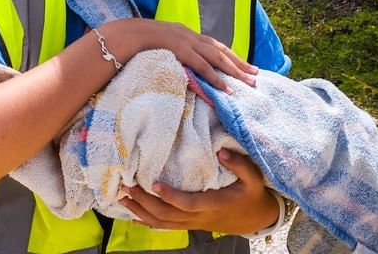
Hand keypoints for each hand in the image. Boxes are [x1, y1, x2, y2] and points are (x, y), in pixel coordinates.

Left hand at [117, 149, 277, 234]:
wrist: (256, 218)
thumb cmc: (252, 194)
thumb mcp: (254, 178)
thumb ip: (240, 164)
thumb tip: (221, 151)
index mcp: (213, 204)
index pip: (188, 203)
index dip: (170, 196)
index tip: (154, 184)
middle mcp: (199, 216)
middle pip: (168, 215)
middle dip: (145, 202)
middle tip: (126, 186)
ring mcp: (193, 222)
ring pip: (163, 223)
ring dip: (141, 211)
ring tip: (122, 198)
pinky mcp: (190, 223)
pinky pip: (166, 226)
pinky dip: (147, 221)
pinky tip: (132, 214)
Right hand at [135, 20, 256, 91]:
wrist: (124, 35)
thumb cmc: (137, 41)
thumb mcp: (158, 43)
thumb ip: (170, 50)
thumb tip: (177, 64)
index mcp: (184, 32)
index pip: (213, 44)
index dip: (229, 54)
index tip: (242, 64)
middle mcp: (189, 35)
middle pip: (221, 49)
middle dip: (239, 62)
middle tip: (255, 74)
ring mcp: (186, 42)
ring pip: (217, 57)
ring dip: (235, 70)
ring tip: (249, 82)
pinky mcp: (182, 51)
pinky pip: (203, 66)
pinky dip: (217, 77)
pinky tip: (227, 87)